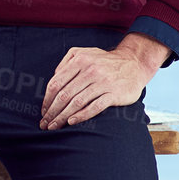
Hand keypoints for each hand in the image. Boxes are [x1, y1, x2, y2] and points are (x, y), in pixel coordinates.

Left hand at [40, 37, 164, 128]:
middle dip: (52, 112)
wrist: (134, 63)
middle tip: (45, 123)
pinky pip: (94, 106)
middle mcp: (90, 70)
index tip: (43, 111)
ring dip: (63, 117)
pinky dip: (81, 115)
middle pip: (64, 95)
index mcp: (80, 60)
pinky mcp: (114, 93)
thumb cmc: (105, 61)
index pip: (57, 83)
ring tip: (54, 126)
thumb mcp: (85, 53)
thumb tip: (54, 77)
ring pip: (77, 102)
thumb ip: (67, 61)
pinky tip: (72, 122)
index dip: (47, 99)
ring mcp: (103, 82)